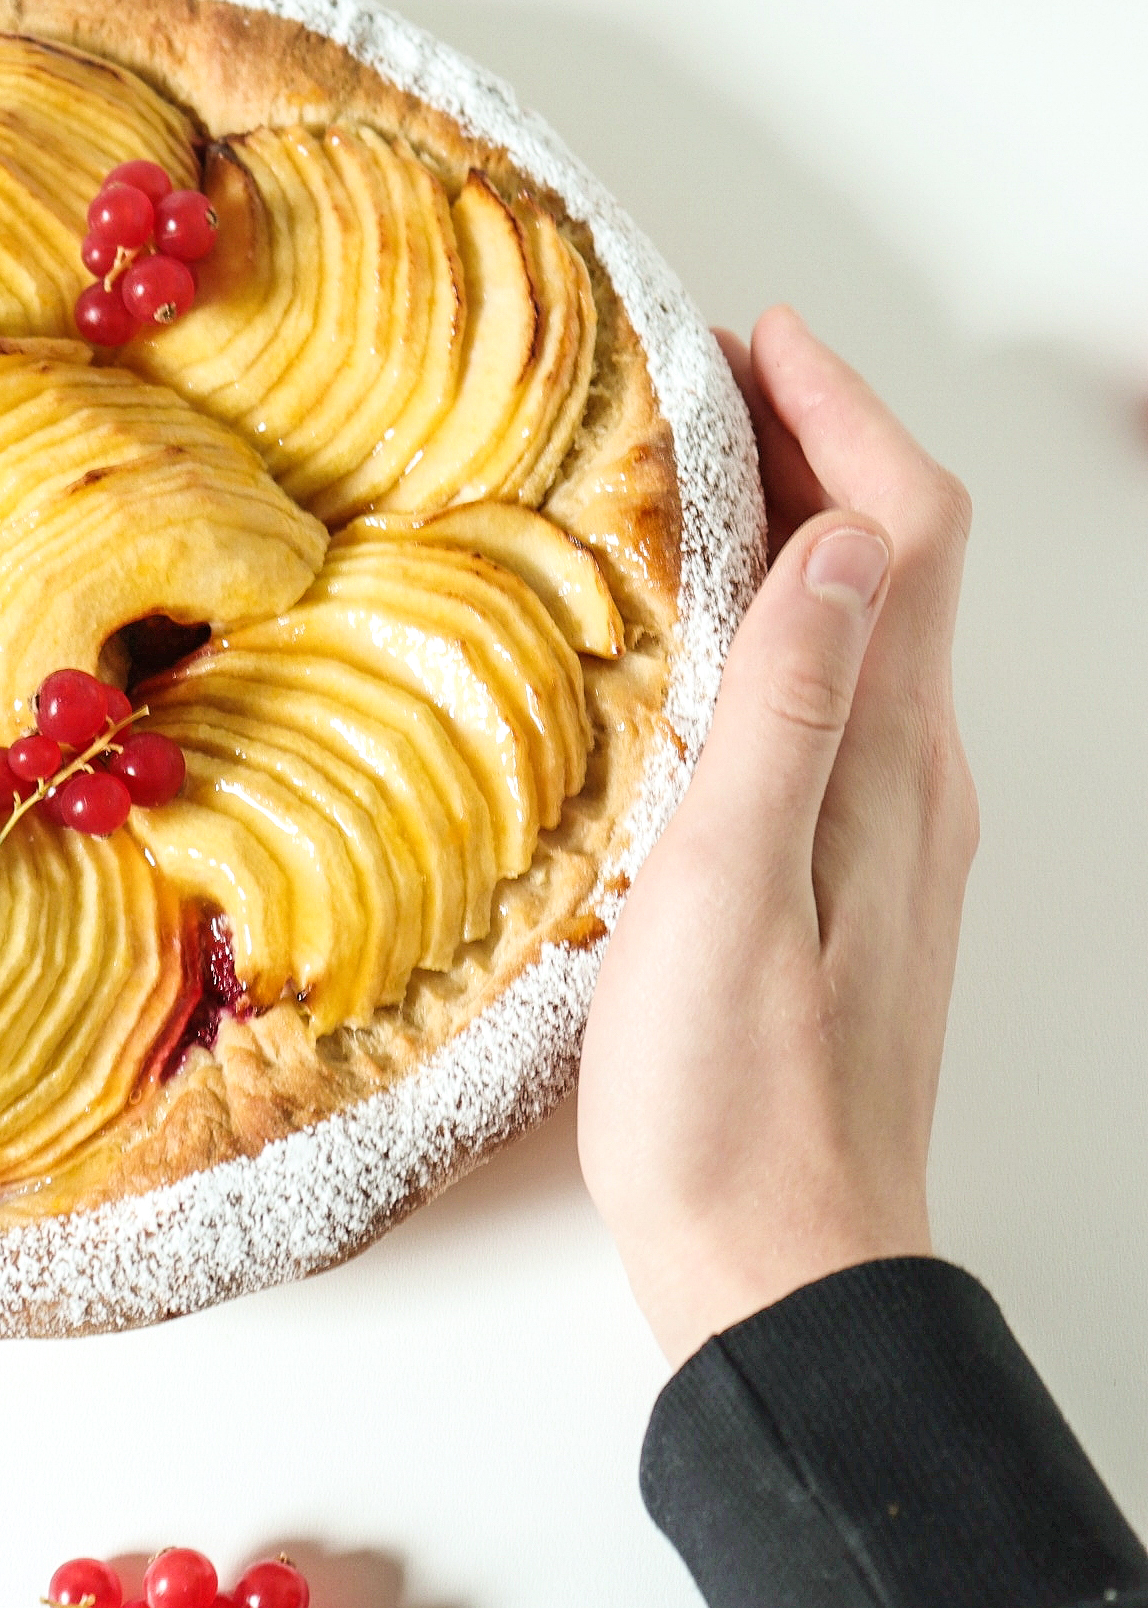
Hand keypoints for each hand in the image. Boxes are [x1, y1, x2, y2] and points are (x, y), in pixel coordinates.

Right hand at [578, 306, 978, 1367]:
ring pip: (867, 627)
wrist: (782, 1269)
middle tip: (711, 382)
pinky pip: (837, 696)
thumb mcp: (732, 886)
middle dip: (821, 447)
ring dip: (801, 527)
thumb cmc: (733, 1100)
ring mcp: (889, 834)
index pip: (905, 535)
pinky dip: (784, 616)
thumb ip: (789, 706)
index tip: (761, 338)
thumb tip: (841, 539)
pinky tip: (707, 630)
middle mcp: (912, 782)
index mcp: (890, 765)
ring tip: (695, 474)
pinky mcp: (848, 878)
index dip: (846, 417)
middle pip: (898, 564)